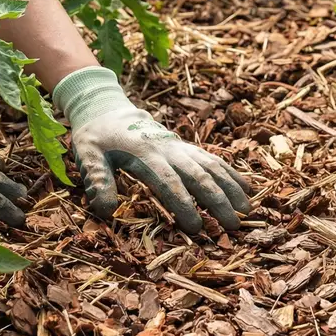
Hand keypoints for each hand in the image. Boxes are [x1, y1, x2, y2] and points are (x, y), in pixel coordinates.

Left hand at [53, 67, 251, 232]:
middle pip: (198, 176)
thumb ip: (98, 179)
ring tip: (248, 210)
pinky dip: (232, 174)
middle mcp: (168, 150)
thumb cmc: (97, 136)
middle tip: (233, 226)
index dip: (183, 204)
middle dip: (218, 201)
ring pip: (212, 166)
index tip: (196, 227)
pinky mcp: (186, 148)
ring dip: (231, 188)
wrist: (108, 108)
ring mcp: (180, 148)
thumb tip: (105, 210)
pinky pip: (213, 160)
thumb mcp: (87, 155)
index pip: (168, 182)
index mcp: (144, 155)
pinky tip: (247, 188)